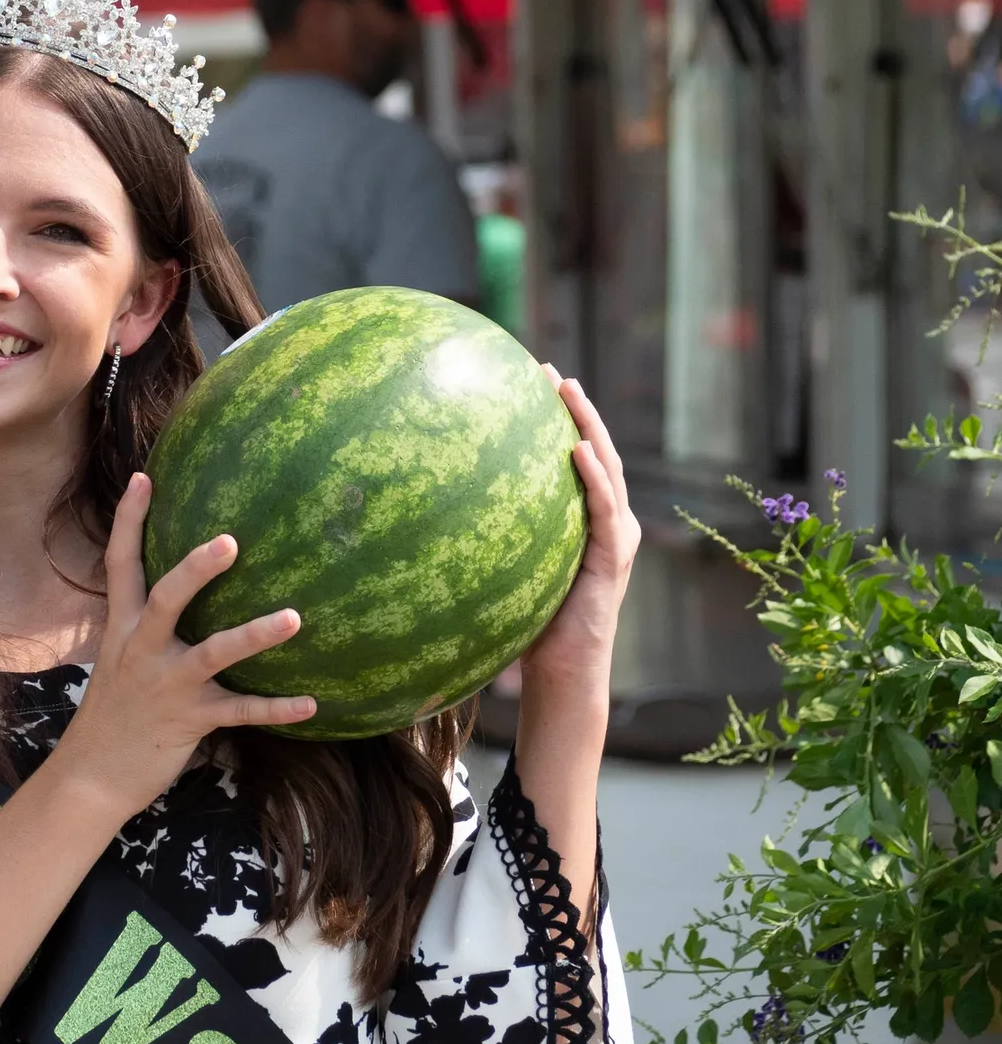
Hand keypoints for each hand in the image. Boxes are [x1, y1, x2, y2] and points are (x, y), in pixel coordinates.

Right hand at [48, 472, 313, 820]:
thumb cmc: (114, 714)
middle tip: (230, 541)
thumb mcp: (120, 660)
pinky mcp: (188, 722)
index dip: (131, 520)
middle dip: (195, 570)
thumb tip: (180, 592)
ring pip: (212, 653)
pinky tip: (310, 704)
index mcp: (123, 629)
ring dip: (254, 635)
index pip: (121, 565)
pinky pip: (239, 712)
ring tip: (295, 618)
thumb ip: (147, 626)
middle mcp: (142, 651)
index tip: (145, 477)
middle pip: (166, 600)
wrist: (91, 777)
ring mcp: (166, 686)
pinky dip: (275, 708)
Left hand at [520, 365, 640, 694]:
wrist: (560, 673)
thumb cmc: (528, 624)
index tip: (532, 381)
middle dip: (574, 407)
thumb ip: (490, 538)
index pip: (577, 458)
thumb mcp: (507, 568)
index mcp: (586, 521)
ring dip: (588, 426)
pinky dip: (594, 476)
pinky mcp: (613, 559)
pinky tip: (577, 448)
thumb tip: (427, 512)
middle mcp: (608, 522)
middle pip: (596, 450)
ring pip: (607, 468)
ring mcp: (616, 538)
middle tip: (547, 370)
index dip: (559, 418)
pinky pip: (603, 509)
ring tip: (567, 390)